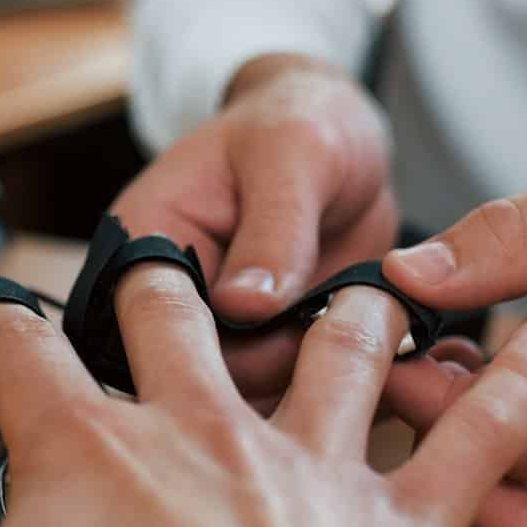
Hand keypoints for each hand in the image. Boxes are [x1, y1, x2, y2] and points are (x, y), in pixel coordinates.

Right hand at [109, 53, 398, 398]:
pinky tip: (382, 345)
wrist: (344, 144)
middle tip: (337, 317)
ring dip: (316, 379)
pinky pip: (300, 399)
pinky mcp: (275, 359)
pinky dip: (347, 384)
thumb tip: (243, 304)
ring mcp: (224, 339)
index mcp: (145, 245)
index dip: (204, 344)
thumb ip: (272, 229)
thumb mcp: (290, 156)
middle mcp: (173, 304)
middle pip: (199, 378)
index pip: (145, 323)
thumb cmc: (301, 126)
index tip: (279, 319)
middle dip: (273, 364)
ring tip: (365, 321)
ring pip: (254, 398)